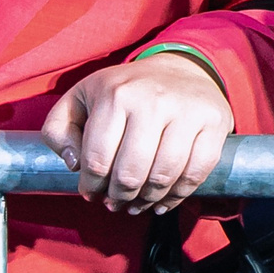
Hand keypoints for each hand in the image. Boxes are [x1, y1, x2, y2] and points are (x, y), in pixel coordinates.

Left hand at [41, 53, 232, 215]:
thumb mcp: (81, 98)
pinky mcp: (214, 123)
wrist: (182, 68)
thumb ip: (58, 129)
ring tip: (137, 204)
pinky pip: (196, 172)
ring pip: (163, 176)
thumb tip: (73, 163)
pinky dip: (178, 195)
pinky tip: (163, 200)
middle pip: (131, 173)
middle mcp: (153, 101)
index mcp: (116, 94)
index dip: (91, 187)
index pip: (97, 160)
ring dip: (146, 200)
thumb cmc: (126, 90)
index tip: (92, 193)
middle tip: (116, 202)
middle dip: (119, 197)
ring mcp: (188, 112)